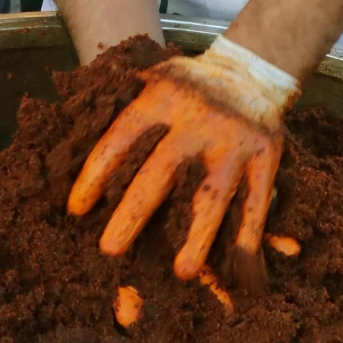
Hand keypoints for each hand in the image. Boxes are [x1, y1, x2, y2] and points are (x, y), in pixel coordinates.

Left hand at [68, 36, 298, 284]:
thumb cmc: (191, 83)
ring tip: (182, 273)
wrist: (254, 69)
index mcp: (163, 96)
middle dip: (133, 214)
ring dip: (197, 237)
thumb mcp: (156, 76)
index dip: (96, 176)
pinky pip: (255, 201)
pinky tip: (236, 264)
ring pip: (212, 196)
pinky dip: (246, 235)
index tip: (76, 210)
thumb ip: (126, 103)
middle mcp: (198, 118)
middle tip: (109, 249)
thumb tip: (77, 141)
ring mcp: (235, 139)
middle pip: (160, 173)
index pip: (121, 139)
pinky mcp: (266, 155)